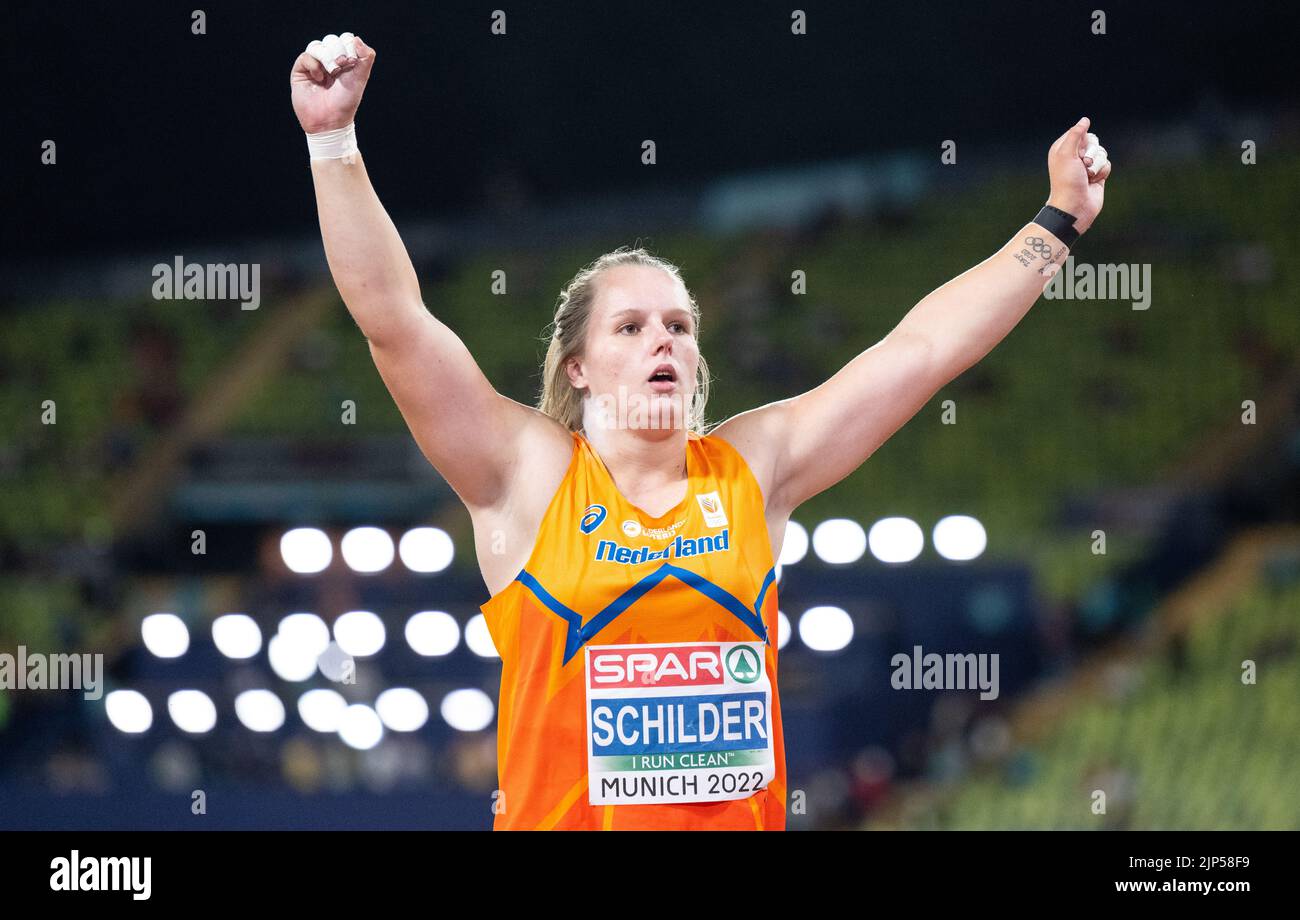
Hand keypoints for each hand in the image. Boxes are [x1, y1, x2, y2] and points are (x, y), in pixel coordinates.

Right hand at [290, 32, 375, 133]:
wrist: (330, 121)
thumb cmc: (346, 102)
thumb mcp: (360, 78)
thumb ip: (366, 58)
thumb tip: (357, 38)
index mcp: (345, 61)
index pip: (345, 39)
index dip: (348, 46)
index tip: (351, 62)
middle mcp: (329, 61)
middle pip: (331, 40)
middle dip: (337, 52)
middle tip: (340, 68)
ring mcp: (315, 65)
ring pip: (317, 46)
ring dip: (326, 57)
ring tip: (331, 73)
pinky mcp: (301, 71)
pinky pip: (306, 56)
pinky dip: (313, 65)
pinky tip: (319, 78)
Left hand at [1045, 117, 1111, 233]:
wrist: (1075, 206)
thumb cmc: (1067, 181)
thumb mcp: (1066, 154)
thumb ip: (1075, 134)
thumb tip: (1085, 120)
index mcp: (1063, 149)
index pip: (1080, 132)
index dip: (1083, 142)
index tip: (1077, 154)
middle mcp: (1074, 155)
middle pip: (1094, 141)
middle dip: (1091, 153)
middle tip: (1083, 165)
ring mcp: (1086, 165)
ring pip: (1102, 152)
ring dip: (1097, 165)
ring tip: (1087, 176)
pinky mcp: (1097, 174)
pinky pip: (1107, 164)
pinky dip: (1102, 172)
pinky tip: (1094, 182)